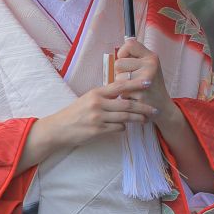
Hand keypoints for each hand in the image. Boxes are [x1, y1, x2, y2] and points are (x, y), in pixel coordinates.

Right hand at [42, 78, 158, 151]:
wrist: (58, 129)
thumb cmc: (75, 113)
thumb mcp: (88, 99)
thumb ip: (105, 96)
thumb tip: (123, 94)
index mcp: (96, 93)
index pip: (120, 86)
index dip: (135, 84)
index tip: (148, 83)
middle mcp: (98, 103)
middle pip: (127, 104)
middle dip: (143, 107)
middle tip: (155, 109)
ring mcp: (98, 117)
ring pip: (125, 117)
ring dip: (138, 118)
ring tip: (147, 119)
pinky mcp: (97, 130)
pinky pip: (117, 128)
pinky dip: (124, 128)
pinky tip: (126, 127)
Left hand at [114, 38, 174, 122]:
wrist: (162, 107)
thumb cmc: (150, 85)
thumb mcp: (148, 67)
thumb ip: (136, 58)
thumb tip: (119, 51)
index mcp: (152, 57)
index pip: (130, 44)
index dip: (123, 53)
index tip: (126, 61)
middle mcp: (151, 65)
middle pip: (119, 63)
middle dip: (121, 73)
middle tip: (133, 80)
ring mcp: (146, 79)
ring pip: (118, 77)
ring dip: (122, 85)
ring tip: (134, 89)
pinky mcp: (140, 93)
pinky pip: (121, 90)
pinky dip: (124, 95)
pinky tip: (135, 97)